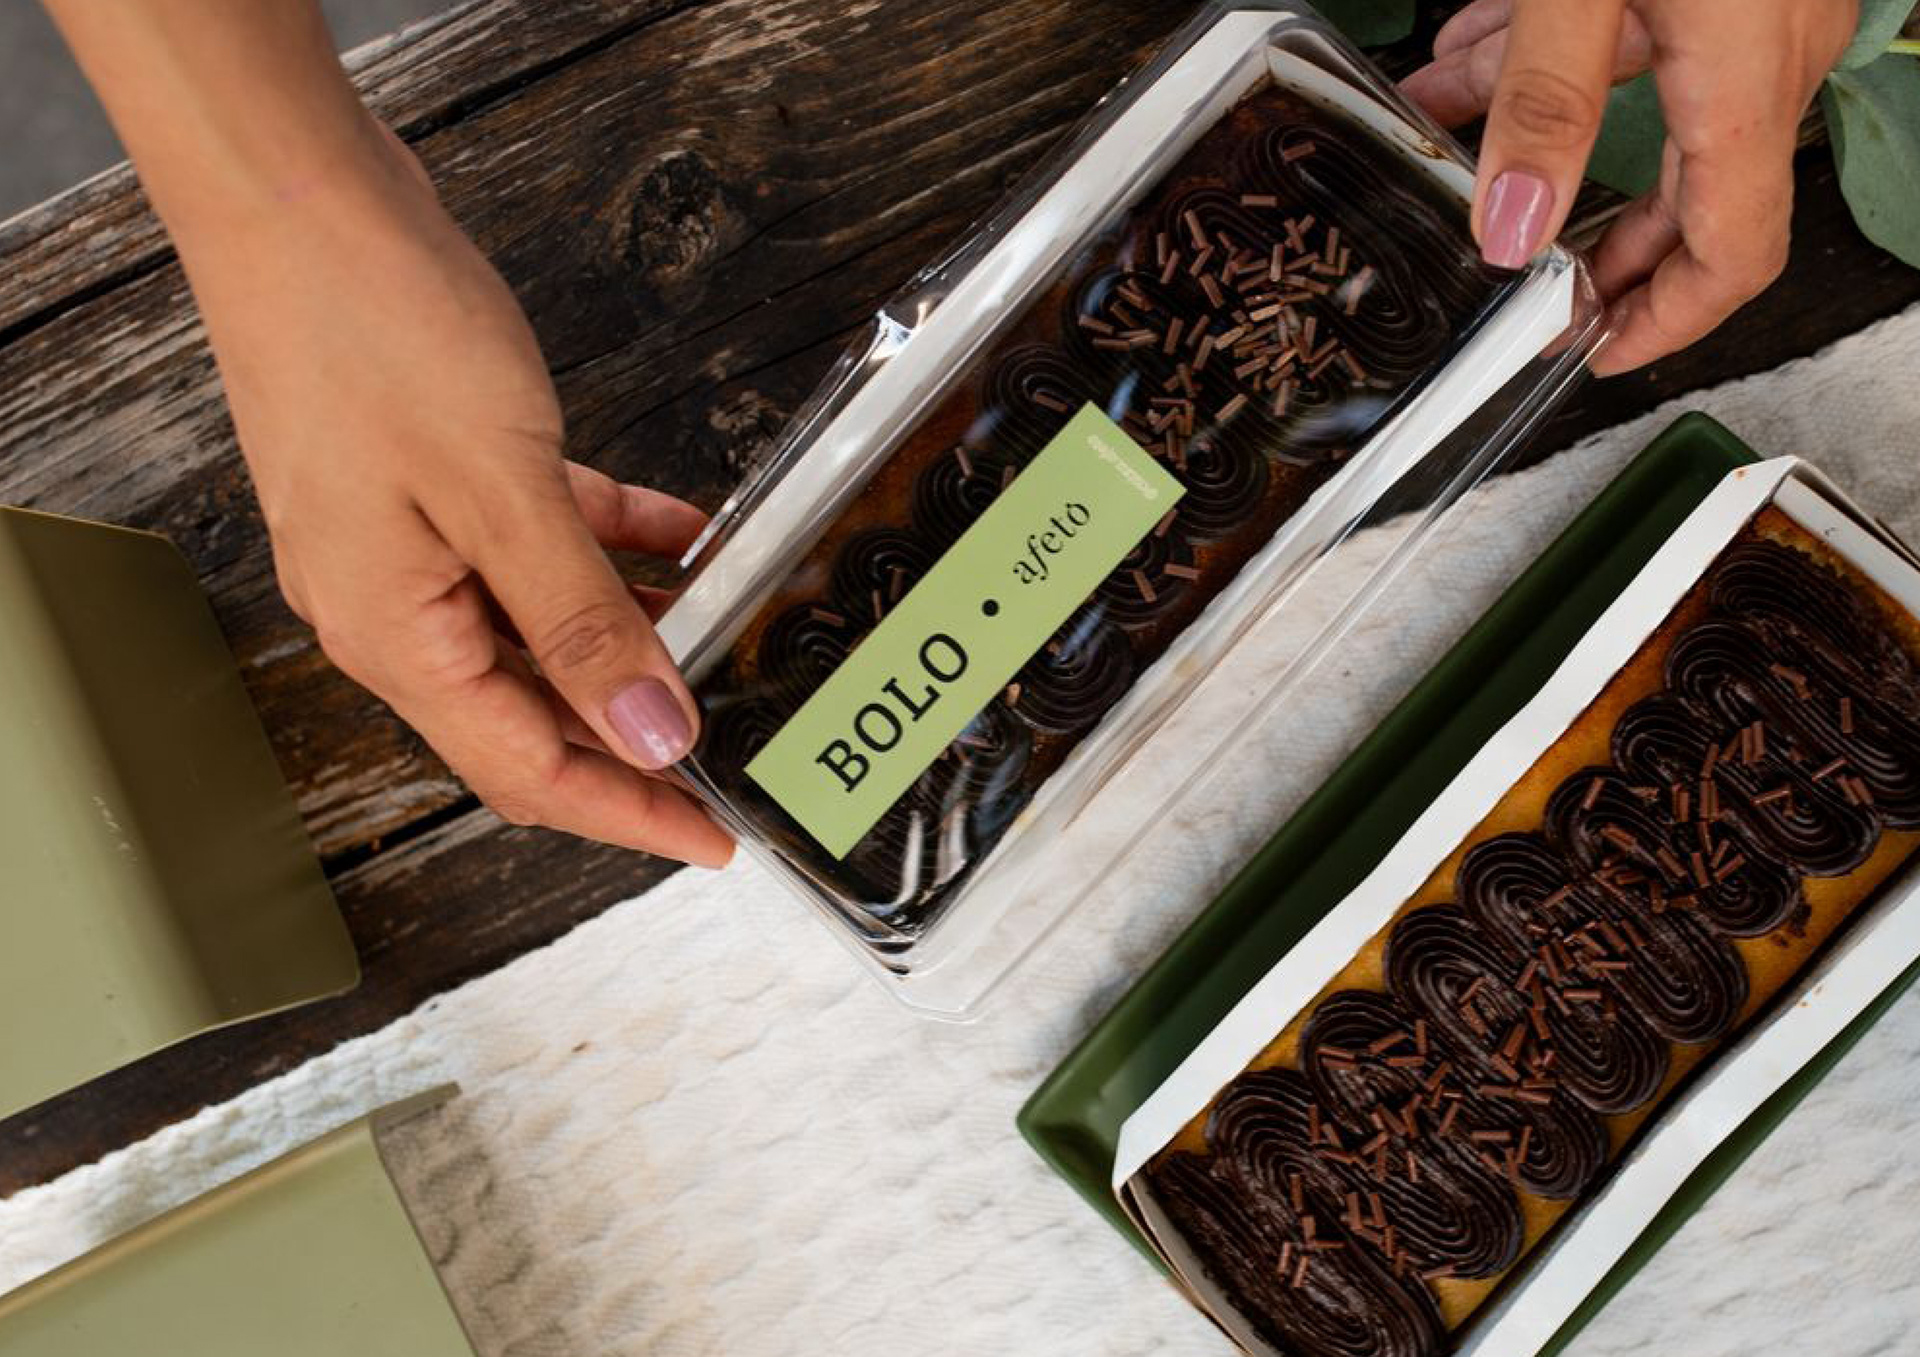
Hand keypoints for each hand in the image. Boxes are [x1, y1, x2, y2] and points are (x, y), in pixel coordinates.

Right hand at [183, 121, 732, 864]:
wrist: (297, 195)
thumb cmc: (367, 328)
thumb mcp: (504, 494)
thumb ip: (585, 620)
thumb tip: (652, 730)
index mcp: (395, 637)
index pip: (530, 770)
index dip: (629, 811)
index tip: (709, 838)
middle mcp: (395, 608)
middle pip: (535, 713)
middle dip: (634, 739)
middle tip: (725, 756)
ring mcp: (411, 545)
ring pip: (542, 628)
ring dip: (629, 638)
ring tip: (719, 644)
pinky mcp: (434, 483)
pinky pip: (540, 544)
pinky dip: (611, 548)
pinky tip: (680, 536)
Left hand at [1402, 0, 1857, 374]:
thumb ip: (1545, 100)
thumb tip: (1513, 224)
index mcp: (1744, 82)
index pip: (1731, 256)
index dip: (1665, 325)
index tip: (1594, 355)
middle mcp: (1770, 54)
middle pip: (1695, 202)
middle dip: (1602, 253)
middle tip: (1529, 291)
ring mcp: (1757, 9)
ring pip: (1654, 111)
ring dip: (1544, 138)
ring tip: (1457, 159)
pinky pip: (1646, 37)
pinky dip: (1553, 61)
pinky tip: (1470, 57)